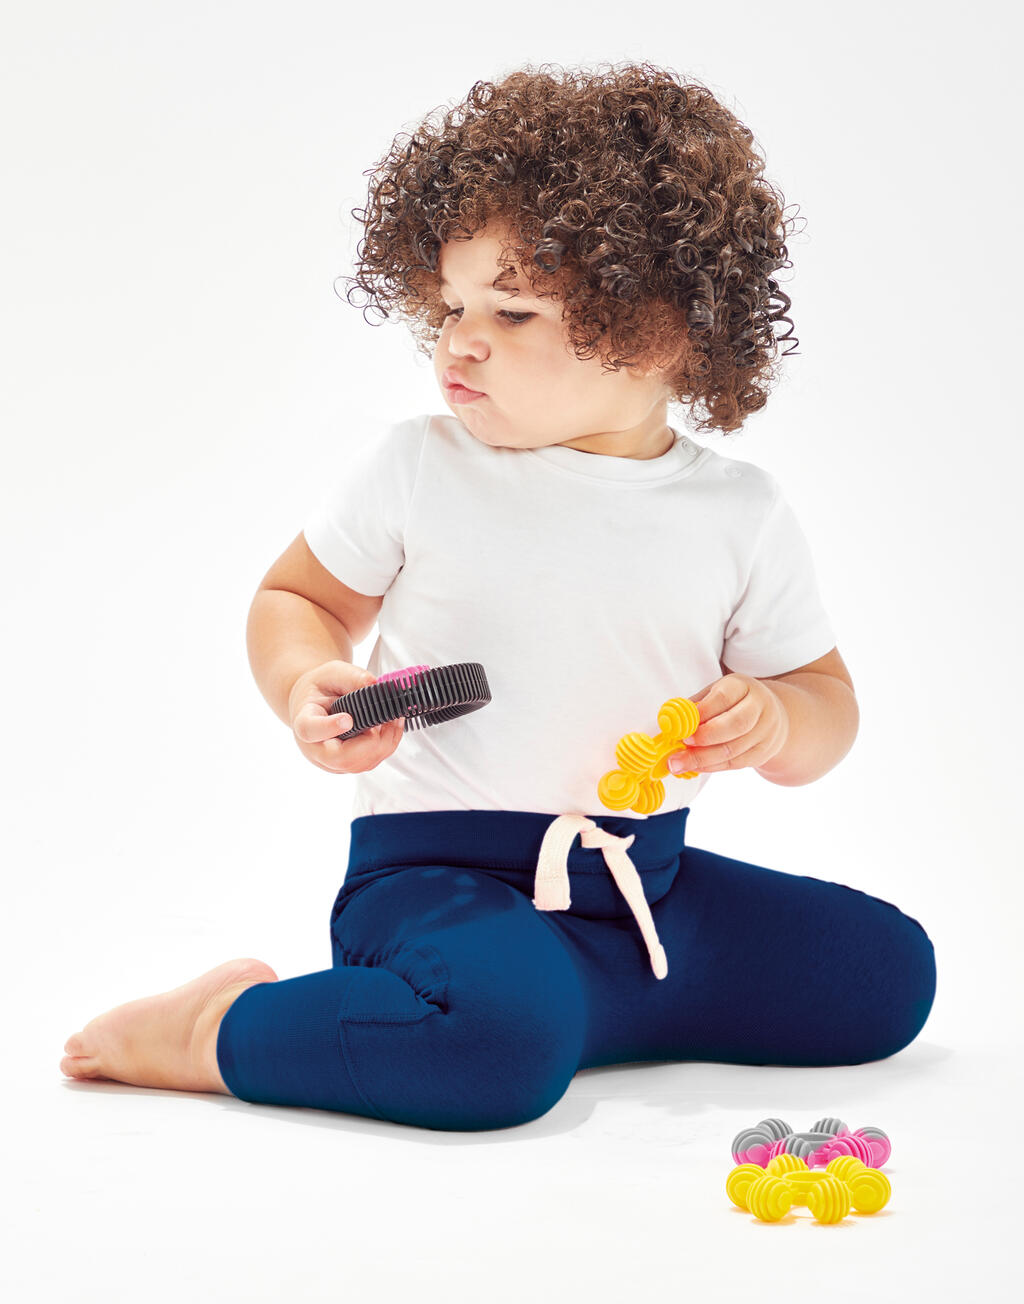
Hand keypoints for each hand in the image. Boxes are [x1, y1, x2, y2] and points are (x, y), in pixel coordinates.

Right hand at [289, 660, 404, 773]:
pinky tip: (392, 727)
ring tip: (394, 718)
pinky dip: (386, 746)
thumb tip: (375, 685)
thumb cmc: (320, 689)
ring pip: (358, 765)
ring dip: (383, 744)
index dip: (329, 728)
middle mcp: (314, 747)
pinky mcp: (347, 765)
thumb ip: (352, 677)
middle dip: (370, 742)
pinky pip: (368, 763)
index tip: (348, 719)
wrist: (315, 703)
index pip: (310, 730)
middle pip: (340, 758)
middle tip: (386, 719)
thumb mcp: (332, 673)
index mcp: (304, 721)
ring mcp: (330, 761)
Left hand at [667, 673, 788, 775]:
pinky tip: (694, 767)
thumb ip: (696, 706)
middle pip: (736, 725)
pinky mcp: (763, 752)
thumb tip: (671, 722)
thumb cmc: (734, 702)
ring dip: (703, 759)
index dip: (703, 713)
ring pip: (734, 749)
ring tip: (678, 763)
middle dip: (705, 738)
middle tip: (681, 746)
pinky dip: (712, 767)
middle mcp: (759, 707)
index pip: (724, 698)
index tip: (682, 726)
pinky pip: (736, 763)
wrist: (771, 715)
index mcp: (743, 686)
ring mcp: (765, 732)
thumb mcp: (716, 693)